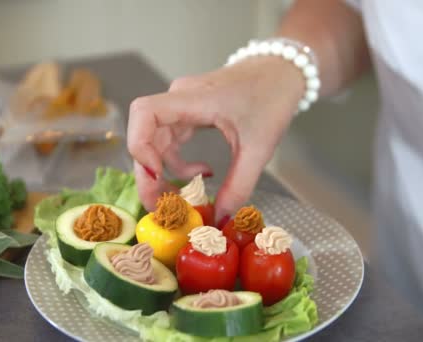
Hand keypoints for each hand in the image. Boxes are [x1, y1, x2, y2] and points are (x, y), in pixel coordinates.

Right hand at [127, 57, 304, 221]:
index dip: (140, 145)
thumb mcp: (259, 147)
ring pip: (154, 142)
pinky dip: (178, 163)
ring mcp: (182, 106)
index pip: (144, 113)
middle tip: (162, 206)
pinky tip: (202, 173)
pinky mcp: (188, 113)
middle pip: (144, 136)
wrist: (281, 71)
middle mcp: (179, 99)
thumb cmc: (271, 97)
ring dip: (162, 173)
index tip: (156, 175)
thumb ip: (239, 184)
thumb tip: (220, 218)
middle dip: (149, 175)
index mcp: (193, 98)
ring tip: (180, 198)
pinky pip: (170, 141)